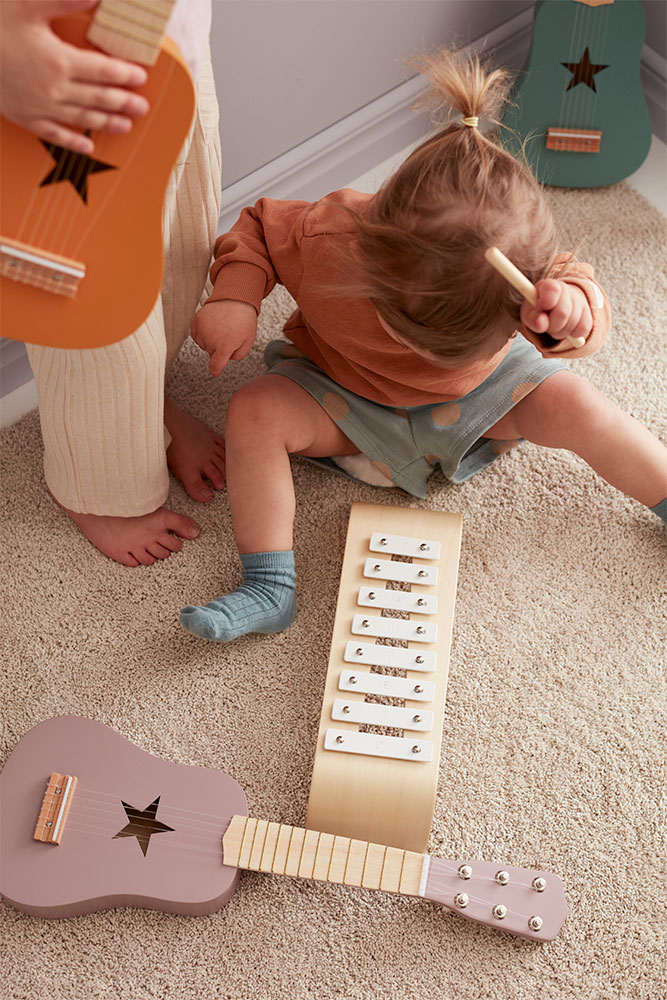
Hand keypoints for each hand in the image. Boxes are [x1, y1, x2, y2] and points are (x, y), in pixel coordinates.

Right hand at [0, 0, 149, 154]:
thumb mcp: (28, 5)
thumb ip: (66, 0)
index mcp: (59, 60)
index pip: (102, 70)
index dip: (124, 74)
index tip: (140, 77)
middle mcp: (53, 89)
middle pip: (97, 98)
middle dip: (122, 102)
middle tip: (142, 106)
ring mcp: (39, 106)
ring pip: (81, 119)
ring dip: (106, 123)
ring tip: (125, 126)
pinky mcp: (24, 117)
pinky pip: (54, 134)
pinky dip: (72, 142)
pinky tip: (88, 146)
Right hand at [190, 300, 257, 375]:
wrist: (236, 299)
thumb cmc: (244, 320)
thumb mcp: (248, 341)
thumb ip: (237, 356)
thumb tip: (225, 359)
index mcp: (225, 346)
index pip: (215, 365)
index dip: (216, 369)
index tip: (215, 371)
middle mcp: (211, 339)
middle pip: (211, 353)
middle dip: (219, 348)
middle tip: (228, 335)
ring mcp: (202, 329)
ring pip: (203, 344)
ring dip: (210, 340)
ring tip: (221, 329)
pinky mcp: (197, 320)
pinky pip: (196, 335)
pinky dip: (202, 333)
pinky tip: (212, 327)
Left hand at [520, 279, 591, 344]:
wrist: (554, 309)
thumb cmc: (539, 311)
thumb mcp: (530, 314)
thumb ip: (533, 318)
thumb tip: (541, 324)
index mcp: (549, 285)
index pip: (552, 291)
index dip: (546, 303)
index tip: (540, 307)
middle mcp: (566, 290)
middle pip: (562, 313)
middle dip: (552, 326)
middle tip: (546, 324)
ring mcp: (579, 301)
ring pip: (572, 323)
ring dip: (560, 332)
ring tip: (554, 326)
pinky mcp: (588, 314)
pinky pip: (581, 329)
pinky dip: (571, 334)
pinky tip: (565, 328)